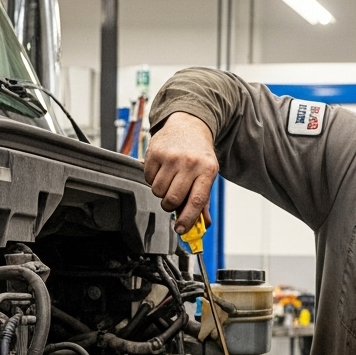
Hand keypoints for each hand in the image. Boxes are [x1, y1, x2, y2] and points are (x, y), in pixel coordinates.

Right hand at [143, 112, 217, 233]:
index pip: (196, 201)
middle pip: (172, 199)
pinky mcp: (155, 152)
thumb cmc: (199, 153)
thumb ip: (204, 201)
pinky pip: (148, 178)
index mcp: (207, 170)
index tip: (181, 229)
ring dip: (161, 192)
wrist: (189, 124)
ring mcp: (171, 157)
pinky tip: (162, 170)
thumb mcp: (208, 174)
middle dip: (170, 205)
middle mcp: (189, 163)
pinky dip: (152, 179)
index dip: (187, 219)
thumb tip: (203, 224)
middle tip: (172, 199)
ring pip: (158, 191)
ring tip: (169, 180)